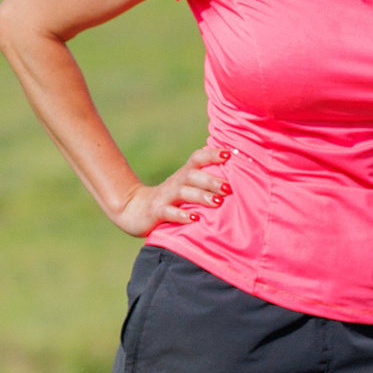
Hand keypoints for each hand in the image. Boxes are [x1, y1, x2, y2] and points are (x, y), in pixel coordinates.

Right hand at [107, 144, 226, 236]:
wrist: (134, 210)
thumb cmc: (170, 200)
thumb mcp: (187, 189)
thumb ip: (206, 184)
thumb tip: (239, 181)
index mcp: (184, 175)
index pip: (197, 158)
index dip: (211, 154)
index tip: (229, 154)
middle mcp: (175, 183)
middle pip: (192, 175)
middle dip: (211, 181)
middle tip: (229, 187)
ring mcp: (165, 197)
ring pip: (183, 192)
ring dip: (201, 196)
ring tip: (218, 202)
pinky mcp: (157, 212)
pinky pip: (169, 212)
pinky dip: (182, 215)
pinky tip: (194, 218)